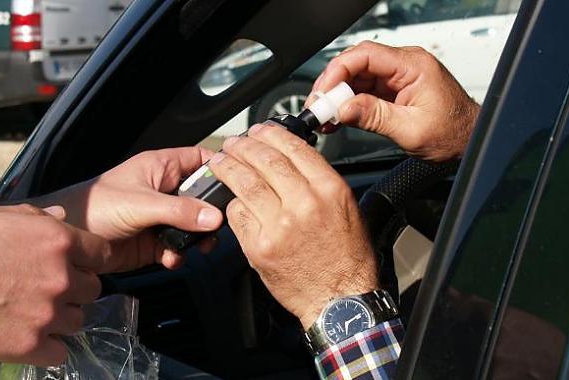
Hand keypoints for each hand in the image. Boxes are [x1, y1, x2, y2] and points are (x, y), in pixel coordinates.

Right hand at [0, 204, 109, 365]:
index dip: (90, 260)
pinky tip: (30, 337)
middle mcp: (60, 277)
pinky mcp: (29, 344)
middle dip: (75, 289)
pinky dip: (48, 347)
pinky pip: (59, 352)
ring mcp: (47, 313)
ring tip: (34, 313)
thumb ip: (37, 217)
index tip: (78, 265)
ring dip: (61, 318)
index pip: (102, 254)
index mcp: (58, 241)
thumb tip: (61, 217)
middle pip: (92, 290)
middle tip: (50, 290)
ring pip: (77, 321)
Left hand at [35, 147, 223, 271]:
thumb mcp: (142, 204)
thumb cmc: (95, 207)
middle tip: (217, 228)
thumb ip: (179, 211)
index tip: (236, 184)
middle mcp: (164, 190)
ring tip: (197, 248)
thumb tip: (214, 218)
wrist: (67, 243)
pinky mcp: (153, 242)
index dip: (219, 168)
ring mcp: (159, 217)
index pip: (199, 159)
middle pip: (202, 197)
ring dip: (197, 238)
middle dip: (212, 214)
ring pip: (193, 225)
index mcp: (161, 167)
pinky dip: (179, 254)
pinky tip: (170, 258)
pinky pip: (178, 247)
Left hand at [208, 123, 378, 328]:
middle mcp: (304, 204)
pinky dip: (232, 205)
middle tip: (234, 143)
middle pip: (265, 161)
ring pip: (245, 184)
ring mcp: (279, 226)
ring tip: (220, 161)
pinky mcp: (260, 247)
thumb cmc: (346, 258)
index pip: (293, 148)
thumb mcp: (347, 209)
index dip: (271, 134)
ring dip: (228, 168)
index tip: (260, 131)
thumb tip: (292, 159)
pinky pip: (238, 216)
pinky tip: (230, 199)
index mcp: (329, 190)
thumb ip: (320, 182)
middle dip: (243, 146)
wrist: (340, 299)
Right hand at [309, 40, 480, 160]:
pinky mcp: (393, 90)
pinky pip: (364, 90)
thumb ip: (375, 117)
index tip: (324, 92)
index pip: (366, 55)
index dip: (338, 71)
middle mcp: (405, 66)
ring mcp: (398, 77)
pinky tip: (337, 117)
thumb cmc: (453, 133)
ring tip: (324, 116)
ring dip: (338, 96)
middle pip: (357, 64)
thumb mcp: (411, 130)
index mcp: (413, 66)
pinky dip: (348, 103)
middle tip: (318, 107)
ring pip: (357, 77)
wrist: (469, 141)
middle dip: (333, 84)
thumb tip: (344, 109)